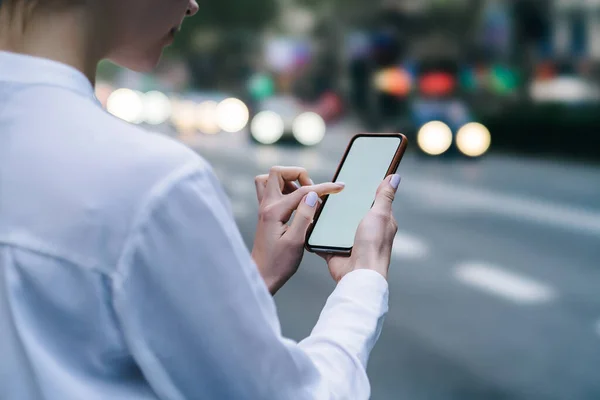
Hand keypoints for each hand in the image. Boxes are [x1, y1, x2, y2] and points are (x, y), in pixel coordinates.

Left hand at [252, 166, 344, 294]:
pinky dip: (285, 190)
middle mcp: (266, 206)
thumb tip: (313, 194)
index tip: (340, 187)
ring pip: (270, 179)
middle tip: (312, 190)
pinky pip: (272, 191)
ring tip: (304, 196)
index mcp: (274, 212)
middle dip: (298, 174)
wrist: (262, 276)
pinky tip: (297, 204)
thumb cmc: (279, 263)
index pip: (301, 191)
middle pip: (277, 172)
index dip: (323, 187)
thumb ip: (305, 216)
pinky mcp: (266, 214)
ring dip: (289, 181)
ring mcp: (264, 209)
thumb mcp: (296, 242)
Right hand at [322, 174, 400, 281]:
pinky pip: (321, 237)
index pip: (371, 200)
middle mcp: (364, 230)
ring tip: (313, 200)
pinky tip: (308, 220)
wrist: (358, 273)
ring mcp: (348, 240)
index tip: (350, 177)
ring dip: (325, 216)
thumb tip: (395, 176)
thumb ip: (384, 196)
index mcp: (378, 221)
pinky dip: (315, 231)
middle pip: (349, 211)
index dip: (362, 189)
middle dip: (339, 202)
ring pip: (334, 223)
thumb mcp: (380, 215)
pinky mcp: (334, 249)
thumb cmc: (374, 246)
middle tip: (326, 187)